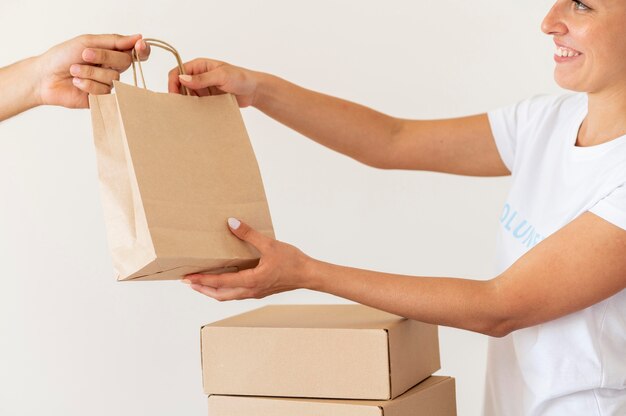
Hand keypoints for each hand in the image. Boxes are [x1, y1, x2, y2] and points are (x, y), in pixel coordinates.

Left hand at [36, 34, 150, 108]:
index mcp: (111, 54)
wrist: (44, 77)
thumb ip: (114, 41)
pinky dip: (88, 85)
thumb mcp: (87, 42)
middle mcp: (112, 69)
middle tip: (85, 55)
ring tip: (74, 71)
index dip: (142, 50)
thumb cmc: (62, 57)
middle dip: (104, 57)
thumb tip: (138, 37)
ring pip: (113, 77)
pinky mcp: (101, 99)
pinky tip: (76, 83)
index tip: (140, 45)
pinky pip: (104, 91)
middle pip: (125, 62)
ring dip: (90, 72)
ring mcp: (107, 84)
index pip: (135, 53)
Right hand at [168, 58, 261, 106]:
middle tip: (181, 107)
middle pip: (180, 86)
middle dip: (178, 95)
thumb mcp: (222, 76)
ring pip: (187, 96)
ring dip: (187, 104)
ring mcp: (203, 89)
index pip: (177, 71)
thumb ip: (203, 78)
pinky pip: (197, 105)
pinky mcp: (208, 99)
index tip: (174, 96)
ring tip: (189, 113)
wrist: (254, 91)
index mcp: (199, 66)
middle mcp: (199, 76)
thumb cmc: (240, 78)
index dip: (173, 83)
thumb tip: (183, 79)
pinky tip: (197, 116)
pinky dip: (195, 110)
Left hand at [183, 218, 312, 300]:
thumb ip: (249, 234)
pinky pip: (236, 293)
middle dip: (202, 289)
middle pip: (219, 295)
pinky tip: (223, 280)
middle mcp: (251, 290)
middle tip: (188, 282)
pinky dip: (224, 289)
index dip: (202, 279)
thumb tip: (232, 223)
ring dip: (212, 290)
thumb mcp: (269, 244)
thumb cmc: (292, 261)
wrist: (308, 275)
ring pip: (227, 296)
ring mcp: (255, 292)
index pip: (220, 282)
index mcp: (251, 281)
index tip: (188, 277)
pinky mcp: (259, 291)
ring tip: (200, 283)